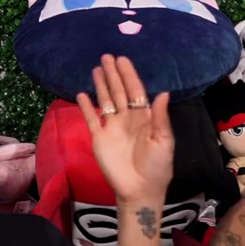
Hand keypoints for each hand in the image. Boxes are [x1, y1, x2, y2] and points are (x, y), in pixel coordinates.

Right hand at [74, 55, 173, 205]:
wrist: (140, 189)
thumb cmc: (157, 166)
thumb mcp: (163, 141)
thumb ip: (160, 117)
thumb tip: (162, 92)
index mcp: (144, 117)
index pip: (135, 91)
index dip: (129, 76)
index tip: (123, 60)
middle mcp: (127, 118)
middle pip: (119, 91)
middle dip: (113, 74)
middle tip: (106, 56)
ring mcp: (112, 127)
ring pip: (105, 101)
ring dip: (101, 85)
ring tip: (96, 68)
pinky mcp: (99, 138)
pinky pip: (91, 119)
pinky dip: (86, 107)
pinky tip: (81, 94)